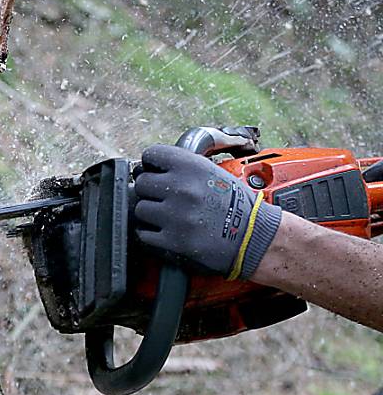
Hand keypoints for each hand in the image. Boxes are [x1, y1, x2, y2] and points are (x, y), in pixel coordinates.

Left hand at [133, 144, 282, 279]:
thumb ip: (183, 166)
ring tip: (169, 217)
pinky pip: (143, 233)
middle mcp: (182, 188)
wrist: (254, 237)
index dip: (151, 164)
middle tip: (164, 198)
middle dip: (150, 191)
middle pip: (141, 183)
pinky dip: (151, 234)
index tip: (156, 172)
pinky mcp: (173, 240)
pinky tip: (166, 232)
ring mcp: (175, 216)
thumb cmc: (234, 204)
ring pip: (140, 209)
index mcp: (192, 167)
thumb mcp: (214, 171)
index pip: (150, 155)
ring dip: (151, 214)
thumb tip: (148, 166)